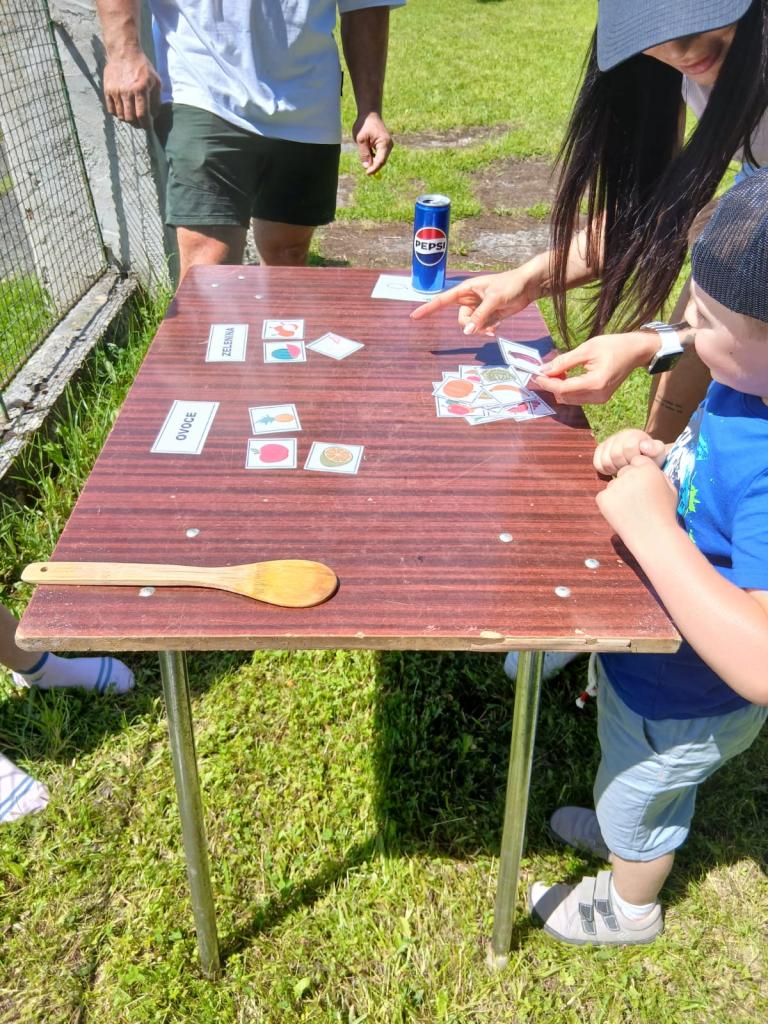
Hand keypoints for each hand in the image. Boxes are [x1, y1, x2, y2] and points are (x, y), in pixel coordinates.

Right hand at [103, 53, 160, 128]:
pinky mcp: (107, 90)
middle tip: (140, 122)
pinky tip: (123, 110)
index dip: (145, 125)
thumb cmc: (142, 67)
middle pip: (130, 118)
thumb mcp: (155, 81)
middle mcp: (127, 92)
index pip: (142, 115)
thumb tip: (154, 116)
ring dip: (127, 119)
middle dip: (136, 124)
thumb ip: (156, 100)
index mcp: (140, 90)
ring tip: (132, 116)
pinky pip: (111, 110)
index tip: (147, 126)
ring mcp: (115, 91)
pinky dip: (117, 114)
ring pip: (121, 116)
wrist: (124, 52)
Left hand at [353, 112, 392, 174]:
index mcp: (384, 143)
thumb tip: (367, 166)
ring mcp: (388, 145)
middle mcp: (389, 145)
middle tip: (364, 166)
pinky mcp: (384, 145)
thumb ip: (364, 153)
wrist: (369, 114)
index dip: (374, 169)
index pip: (381, 161)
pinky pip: (379, 155)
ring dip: (372, 160)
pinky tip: (367, 148)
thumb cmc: (365, 125)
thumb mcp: (361, 139)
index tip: (367, 173)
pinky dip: (373, 156)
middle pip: (382, 161)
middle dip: (373, 166)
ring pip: (380, 159)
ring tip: (365, 149)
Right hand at [410, 269, 535, 334]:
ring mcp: (479, 308)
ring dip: (480, 329)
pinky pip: (481, 327)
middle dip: (469, 325)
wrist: (528, 286)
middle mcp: (470, 299)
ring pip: (470, 326)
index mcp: (466, 289)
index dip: (427, 308)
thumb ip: (481, 316)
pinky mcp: (488, 315)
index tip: (414, 316)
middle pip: (460, 319)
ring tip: (494, 327)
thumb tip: (467, 332)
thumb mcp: (494, 299)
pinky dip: (487, 330)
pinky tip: (498, 326)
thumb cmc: (510, 285)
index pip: (442, 300)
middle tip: (483, 326)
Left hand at [532, 331, 657, 405]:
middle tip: (545, 370)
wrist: (635, 351)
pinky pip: (578, 398)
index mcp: (595, 383)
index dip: (547, 383)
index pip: (563, 389)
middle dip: (552, 386)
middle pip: (565, 397)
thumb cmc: (613, 345)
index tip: (536, 375)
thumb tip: (544, 369)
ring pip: (570, 400)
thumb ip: (564, 361)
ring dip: (559, 388)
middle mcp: (598, 395)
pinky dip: (568, 389)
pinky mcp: (600, 399)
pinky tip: (567, 377)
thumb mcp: (586, 348)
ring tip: (557, 372)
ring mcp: (600, 399)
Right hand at [594, 429, 666, 475]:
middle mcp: (620, 435)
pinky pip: (597, 464)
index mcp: (634, 434)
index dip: (633, 458)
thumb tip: (645, 447)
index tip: (639, 462)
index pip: (629, 446)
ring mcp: (609, 442)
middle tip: (631, 468)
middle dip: (624, 465)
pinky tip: (615, 469)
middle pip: (615, 455)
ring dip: (615, 469)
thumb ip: (656, 449)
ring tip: (624, 470)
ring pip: (605, 461)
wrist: (642, 462)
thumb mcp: (658, 455)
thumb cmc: (650, 459)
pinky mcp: (600, 450)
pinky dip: (606, 470)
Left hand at [596, 456, 677, 547]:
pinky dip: (610, 504)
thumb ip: (658, 474)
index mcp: (647, 468)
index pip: (637, 460)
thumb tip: (647, 465)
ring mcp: (615, 486)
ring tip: (632, 510)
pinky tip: (622, 514)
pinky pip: (604, 496)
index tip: (645, 487)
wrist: (653, 537)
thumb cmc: (665, 514)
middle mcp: (629, 473)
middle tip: (638, 502)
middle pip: (623, 471)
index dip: (641, 474)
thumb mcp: (670, 489)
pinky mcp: (603, 498)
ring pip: (613, 485)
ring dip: (619, 494)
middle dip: (628, 483)